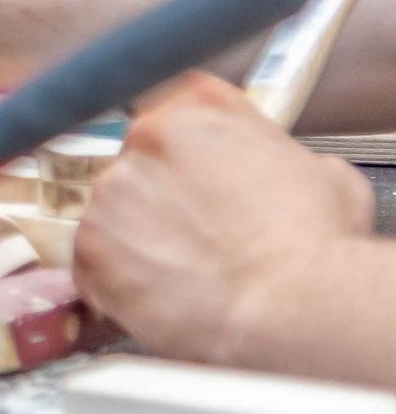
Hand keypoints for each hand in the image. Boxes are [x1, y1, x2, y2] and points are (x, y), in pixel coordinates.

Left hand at [75, 73, 374, 367]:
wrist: (289, 307)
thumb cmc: (315, 246)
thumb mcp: (324, 174)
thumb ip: (278, 157)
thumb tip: (276, 170)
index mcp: (200, 106)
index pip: (175, 106)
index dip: (187, 146)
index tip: (195, 170)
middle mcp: (145, 136)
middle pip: (139, 160)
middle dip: (162, 195)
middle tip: (198, 231)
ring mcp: (111, 189)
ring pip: (114, 210)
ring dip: (140, 237)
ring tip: (186, 270)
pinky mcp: (88, 243)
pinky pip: (94, 259)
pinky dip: (119, 279)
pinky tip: (162, 293)